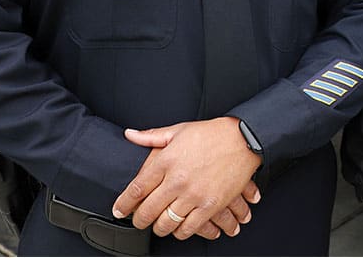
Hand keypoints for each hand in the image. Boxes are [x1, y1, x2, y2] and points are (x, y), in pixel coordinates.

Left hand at [112, 117, 261, 239]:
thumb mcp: (179, 130)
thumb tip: (129, 135)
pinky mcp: (210, 205)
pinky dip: (180, 232)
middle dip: (139, 220)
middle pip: (147, 211)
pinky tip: (179, 227)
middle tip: (138, 220)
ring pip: (166, 223)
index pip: (136, 189)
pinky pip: (189, 228)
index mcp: (166, 160)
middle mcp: (177, 180)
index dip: (124, 204)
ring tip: (159, 225)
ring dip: (159, 228)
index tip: (119, 210)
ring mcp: (194, 194)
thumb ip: (151, 136)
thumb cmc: (211, 134)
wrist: (243, 140)